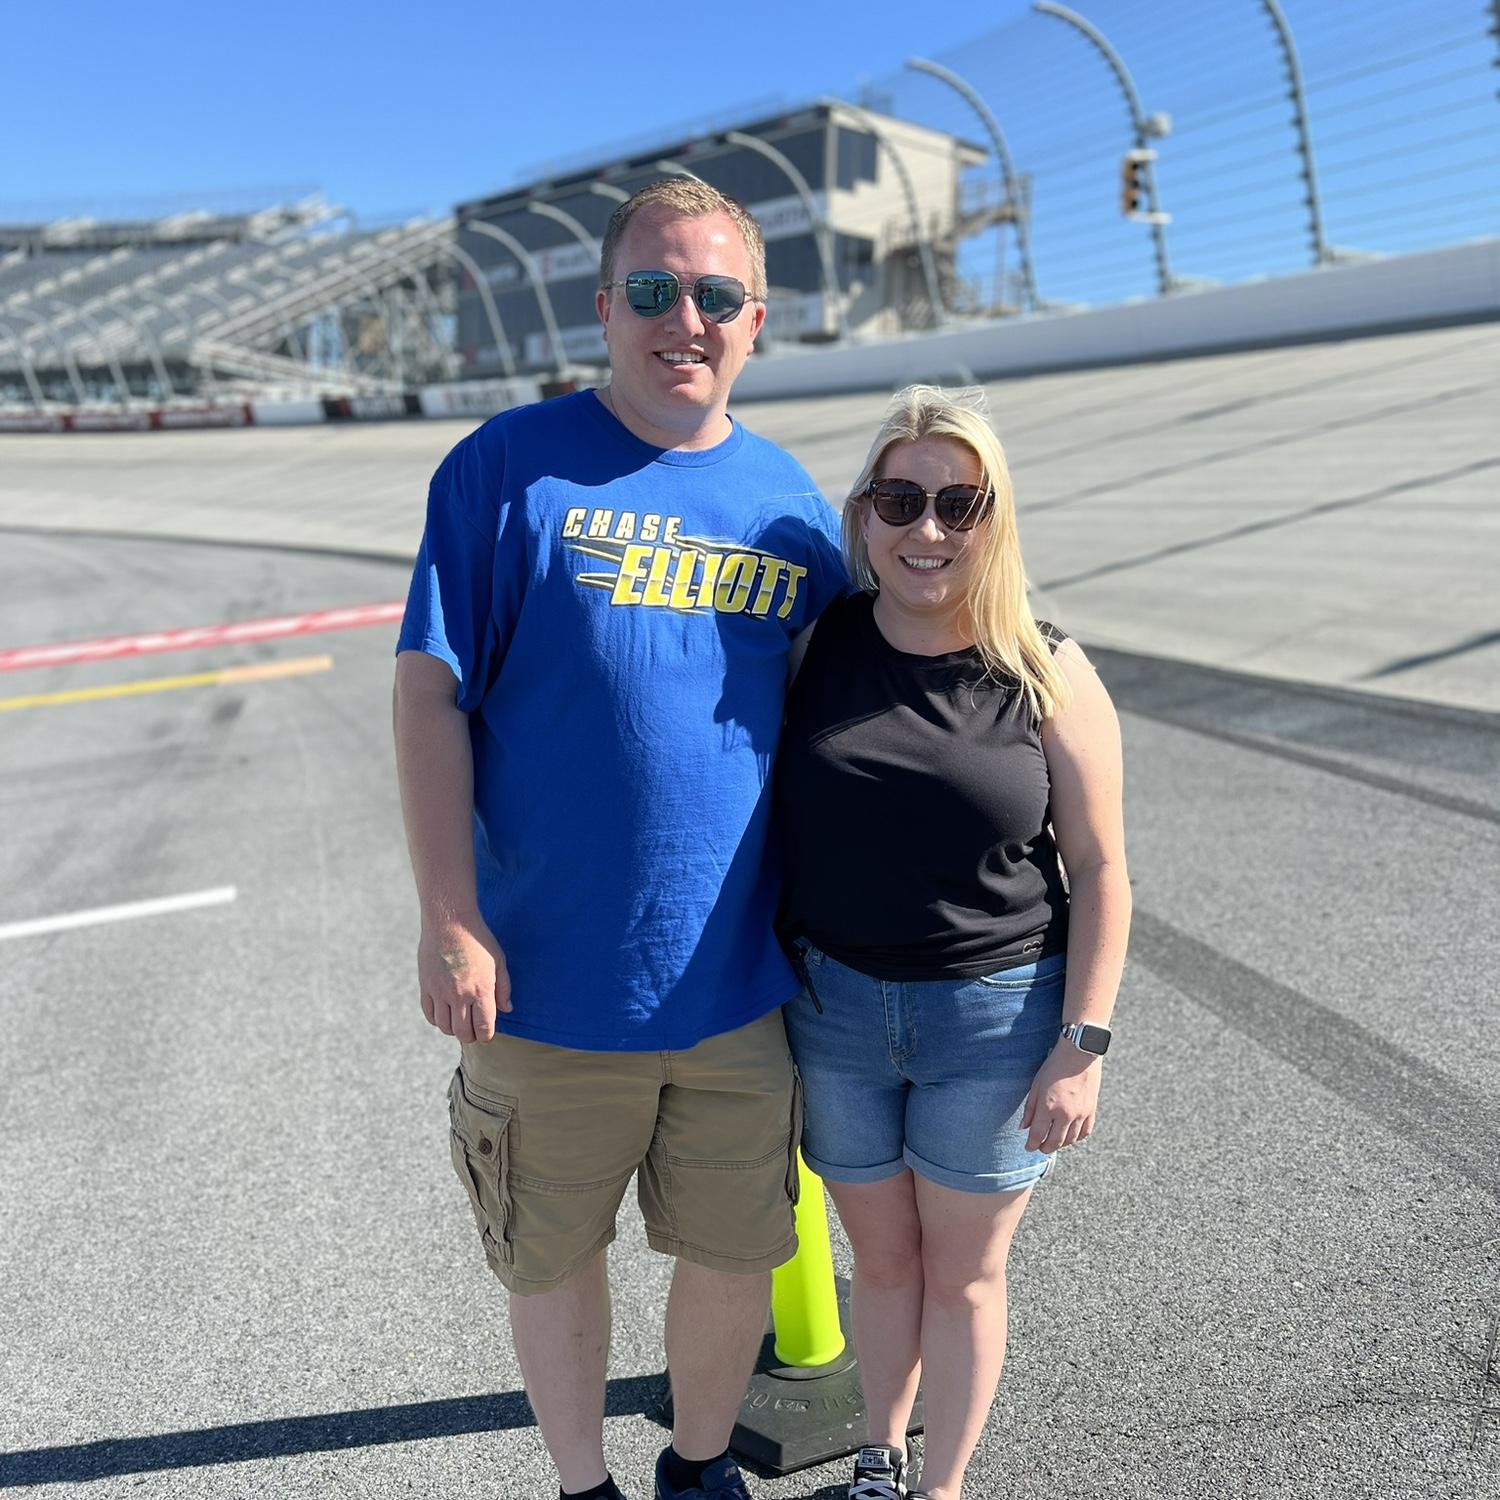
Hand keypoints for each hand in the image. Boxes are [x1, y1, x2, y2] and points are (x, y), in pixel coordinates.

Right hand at [416, 915, 510, 1042]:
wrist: (449, 921)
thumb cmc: (478, 939)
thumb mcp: (499, 961)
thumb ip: (503, 988)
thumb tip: (507, 1009)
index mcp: (481, 990)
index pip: (484, 1028)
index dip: (487, 1036)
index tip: (487, 1034)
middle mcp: (460, 995)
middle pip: (463, 1033)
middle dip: (471, 1036)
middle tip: (474, 1031)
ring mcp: (440, 992)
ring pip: (444, 1027)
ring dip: (453, 1029)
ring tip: (460, 1021)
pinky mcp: (425, 986)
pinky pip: (429, 1014)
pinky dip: (437, 1020)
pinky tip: (445, 1013)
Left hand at [1022, 1042, 1100, 1152]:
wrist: (1079, 1054)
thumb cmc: (1055, 1066)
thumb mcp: (1036, 1084)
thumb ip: (1030, 1108)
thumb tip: (1024, 1127)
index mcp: (1048, 1106)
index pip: (1038, 1135)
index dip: (1031, 1144)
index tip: (1028, 1147)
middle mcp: (1065, 1114)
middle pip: (1054, 1142)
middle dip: (1044, 1148)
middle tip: (1039, 1148)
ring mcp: (1080, 1114)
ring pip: (1070, 1140)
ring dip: (1060, 1145)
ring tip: (1053, 1142)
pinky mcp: (1091, 1110)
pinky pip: (1085, 1132)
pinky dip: (1076, 1138)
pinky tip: (1069, 1137)